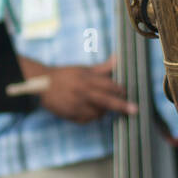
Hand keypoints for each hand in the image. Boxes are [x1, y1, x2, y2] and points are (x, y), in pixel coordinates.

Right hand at [18, 55, 136, 123]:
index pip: (109, 85)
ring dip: (105, 111)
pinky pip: (88, 119)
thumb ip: (102, 68)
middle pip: (107, 101)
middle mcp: (83, 93)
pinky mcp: (71, 116)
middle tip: (135, 110)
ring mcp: (77, 106)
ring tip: (103, 105)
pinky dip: (92, 116)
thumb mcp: (83, 69)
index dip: (120, 89)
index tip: (126, 91)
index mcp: (87, 79)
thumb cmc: (66, 75)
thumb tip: (118, 58)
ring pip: (99, 113)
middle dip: (122, 106)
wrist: (42, 85)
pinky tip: (90, 110)